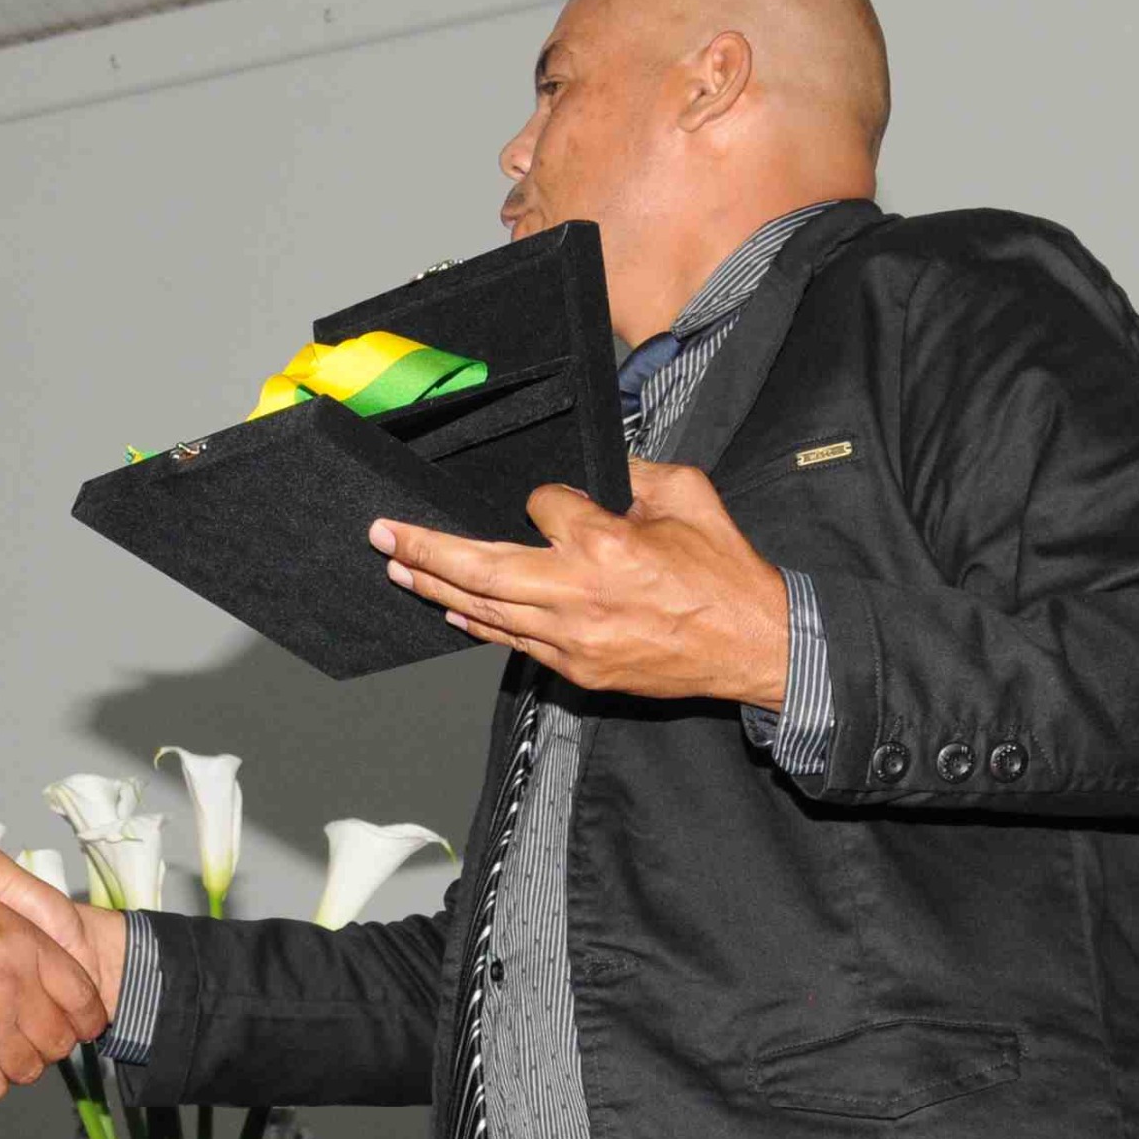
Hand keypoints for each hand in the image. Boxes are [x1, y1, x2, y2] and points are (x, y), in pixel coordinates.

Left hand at [376, 461, 790, 702]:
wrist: (755, 646)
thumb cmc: (726, 572)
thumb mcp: (688, 495)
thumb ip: (636, 472)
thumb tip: (600, 468)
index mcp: (606, 543)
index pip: (542, 505)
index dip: (542, 497)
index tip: (551, 498)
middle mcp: (578, 594)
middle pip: (479, 568)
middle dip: (424, 548)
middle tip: (384, 533)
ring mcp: (574, 639)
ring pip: (486, 611)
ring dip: (436, 586)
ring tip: (399, 566)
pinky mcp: (579, 670)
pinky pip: (513, 642)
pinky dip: (477, 623)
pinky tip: (450, 607)